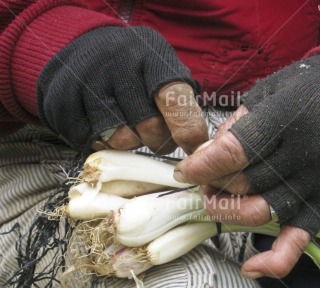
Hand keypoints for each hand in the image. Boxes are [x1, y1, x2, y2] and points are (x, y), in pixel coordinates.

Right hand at [37, 26, 207, 153]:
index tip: (193, 146)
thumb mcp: (163, 70)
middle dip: (159, 141)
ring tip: (132, 129)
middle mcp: (118, 66)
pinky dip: (104, 143)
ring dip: (131, 142)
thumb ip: (180, 101)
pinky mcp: (63, 101)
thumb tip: (197, 142)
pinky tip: (106, 128)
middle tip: (158, 137)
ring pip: (119, 138)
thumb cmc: (136, 68)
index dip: (186, 129)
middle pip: (148, 126)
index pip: (173, 99)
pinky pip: (91, 141)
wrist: (86, 50)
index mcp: (150, 58)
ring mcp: (87, 82)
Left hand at [175, 54, 319, 276]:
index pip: (234, 152)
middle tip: (202, 177)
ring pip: (261, 212)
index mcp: (285, 119)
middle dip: (212, 183)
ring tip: (216, 200)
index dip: (202, 166)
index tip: (184, 171)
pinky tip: (251, 266)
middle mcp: (301, 155)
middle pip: (242, 183)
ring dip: (228, 212)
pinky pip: (299, 239)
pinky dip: (275, 259)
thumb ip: (235, 125)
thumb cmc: (307, 91)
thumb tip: (204, 156)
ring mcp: (314, 183)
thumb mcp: (266, 91)